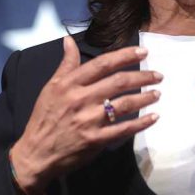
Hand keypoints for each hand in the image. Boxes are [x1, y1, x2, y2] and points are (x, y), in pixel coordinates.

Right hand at [10, 36, 161, 194]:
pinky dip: (141, 123)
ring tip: (157, 93)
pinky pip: (124, 129)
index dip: (125, 56)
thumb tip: (68, 40)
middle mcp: (81, 99)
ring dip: (145, 98)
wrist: (36, 154)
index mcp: (70, 84)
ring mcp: (89, 120)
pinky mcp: (96, 140)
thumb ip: (66, 64)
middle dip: (142, 77)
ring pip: (124, 104)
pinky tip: (154, 117)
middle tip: (158, 75)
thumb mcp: (51, 87)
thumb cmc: (44, 118)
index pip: (102, 64)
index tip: (143, 52)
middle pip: (118, 82)